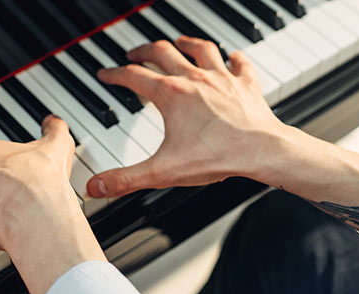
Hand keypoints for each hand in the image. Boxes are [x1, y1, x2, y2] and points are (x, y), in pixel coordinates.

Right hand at [87, 36, 287, 197]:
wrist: (261, 151)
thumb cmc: (218, 157)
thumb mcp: (163, 172)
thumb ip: (126, 179)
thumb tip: (96, 186)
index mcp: (171, 95)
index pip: (133, 77)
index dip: (114, 74)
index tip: (106, 74)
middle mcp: (194, 79)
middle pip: (163, 53)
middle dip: (144, 51)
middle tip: (134, 54)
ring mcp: (222, 79)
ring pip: (200, 49)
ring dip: (186, 44)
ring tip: (178, 43)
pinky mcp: (245, 84)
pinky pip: (239, 63)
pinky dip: (234, 58)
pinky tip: (232, 57)